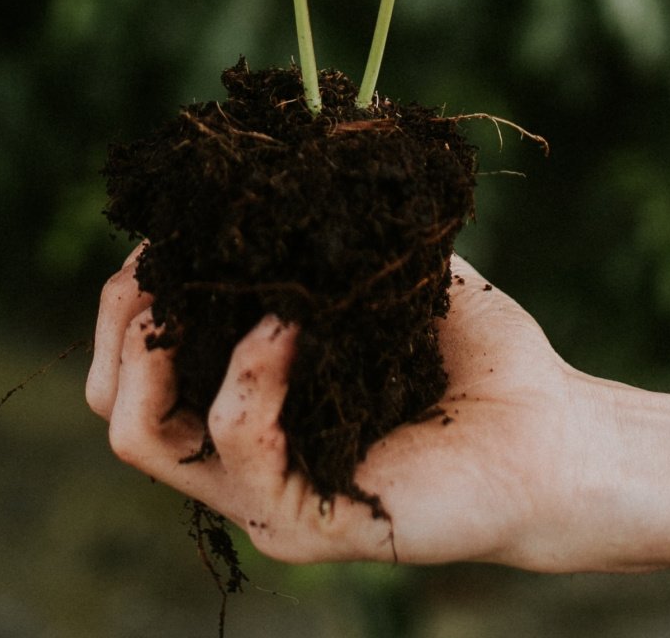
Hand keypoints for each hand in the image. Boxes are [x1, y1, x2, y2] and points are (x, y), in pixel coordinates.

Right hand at [85, 246, 658, 569]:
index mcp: (241, 402)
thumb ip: (321, 230)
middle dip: (118, 319)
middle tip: (158, 262)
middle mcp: (236, 458)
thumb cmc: (475, 358)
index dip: (128, 291)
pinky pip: (238, 446)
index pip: (132, 362)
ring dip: (162, 347)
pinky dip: (251, 373)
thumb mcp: (380, 273)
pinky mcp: (306, 525)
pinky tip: (291, 323)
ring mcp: (263, 498)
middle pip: (114, 402)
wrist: (555, 433)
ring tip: (216, 289)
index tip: (163, 227)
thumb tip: (274, 144)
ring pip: (140, 436)